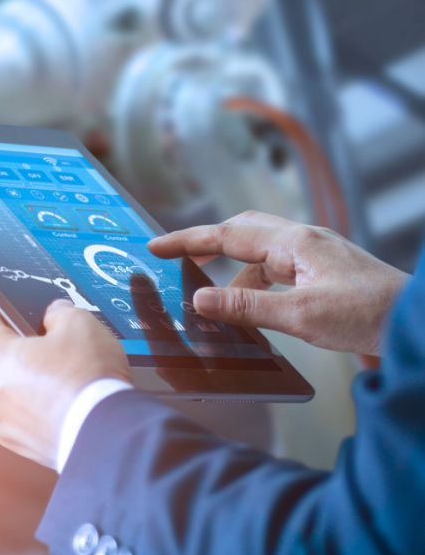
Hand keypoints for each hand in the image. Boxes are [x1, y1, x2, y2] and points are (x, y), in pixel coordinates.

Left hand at [0, 287, 131, 468]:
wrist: (107, 438)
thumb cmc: (88, 380)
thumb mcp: (80, 323)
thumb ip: (58, 312)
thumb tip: (54, 318)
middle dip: (15, 338)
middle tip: (45, 331)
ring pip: (7, 384)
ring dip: (27, 373)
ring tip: (63, 368)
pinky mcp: (18, 442)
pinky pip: (22, 410)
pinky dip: (37, 401)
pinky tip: (65, 395)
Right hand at [149, 211, 409, 355]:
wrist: (416, 323)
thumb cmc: (368, 316)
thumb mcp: (300, 315)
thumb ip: (246, 307)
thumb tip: (199, 301)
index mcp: (295, 243)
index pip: (228, 234)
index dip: (188, 241)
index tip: (156, 246)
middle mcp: (304, 241)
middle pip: (243, 231)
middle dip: (207, 245)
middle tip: (178, 262)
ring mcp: (315, 254)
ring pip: (260, 253)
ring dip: (233, 274)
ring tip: (214, 304)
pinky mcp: (323, 272)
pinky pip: (277, 269)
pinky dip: (255, 285)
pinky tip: (251, 308)